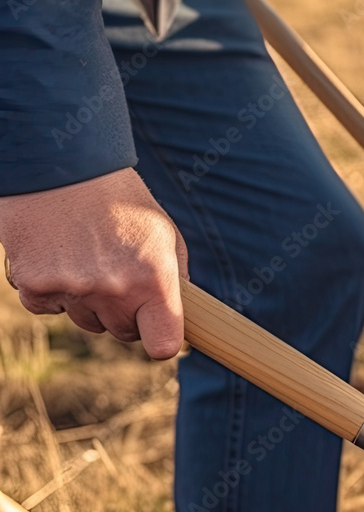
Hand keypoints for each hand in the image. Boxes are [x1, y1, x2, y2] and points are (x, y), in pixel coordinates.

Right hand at [0, 168, 188, 359]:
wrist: (63, 165)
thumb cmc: (121, 200)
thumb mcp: (164, 234)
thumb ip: (176, 279)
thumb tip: (181, 318)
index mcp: (152, 280)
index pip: (162, 345)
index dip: (162, 340)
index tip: (159, 330)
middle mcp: (113, 290)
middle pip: (122, 332)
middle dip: (125, 312)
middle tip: (118, 273)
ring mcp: (71, 289)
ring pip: (86, 321)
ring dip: (89, 301)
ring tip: (88, 257)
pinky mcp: (33, 285)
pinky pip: (48, 309)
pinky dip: (52, 291)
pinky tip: (58, 257)